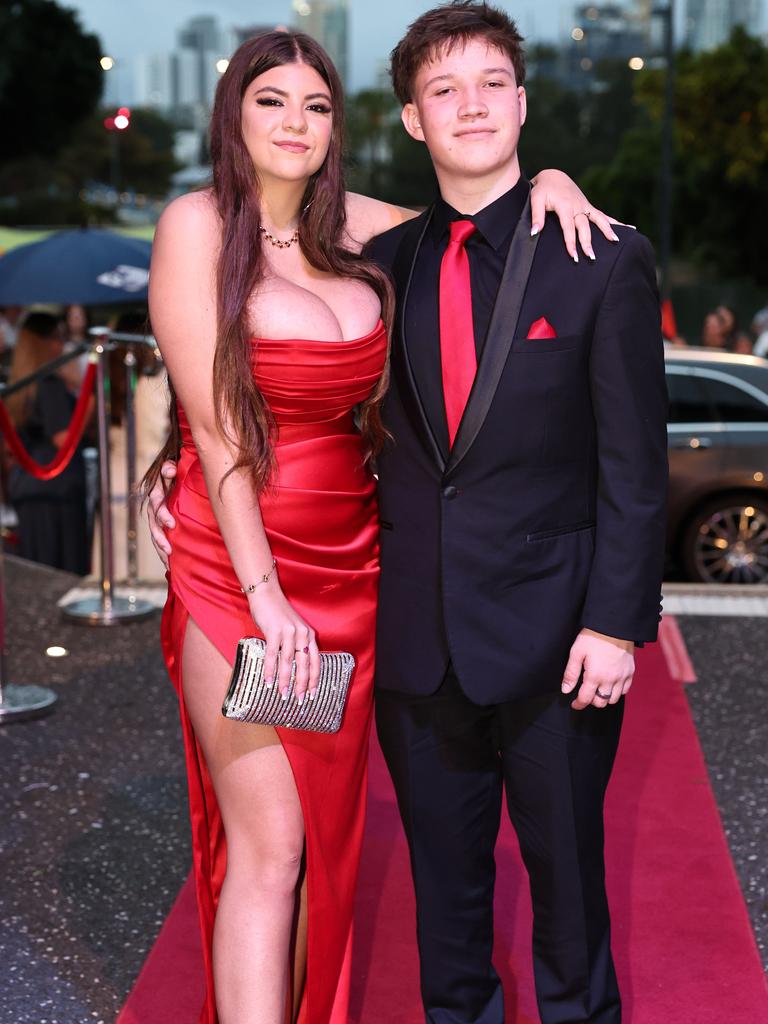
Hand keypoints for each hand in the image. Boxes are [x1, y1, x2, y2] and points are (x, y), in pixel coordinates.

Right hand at [147, 460, 177, 566]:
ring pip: (154, 533)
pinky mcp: (162, 523)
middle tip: (168, 548)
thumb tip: (170, 471)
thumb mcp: (172, 466)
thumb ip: (169, 468)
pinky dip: (162, 550)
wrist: (177, 474)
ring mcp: (157, 516)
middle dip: (159, 537)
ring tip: (167, 559)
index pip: (156, 504)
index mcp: (157, 492)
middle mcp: (154, 505)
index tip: (171, 524)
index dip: (162, 514)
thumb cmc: (177, 470)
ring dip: (159, 546)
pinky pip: (159, 538)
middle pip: (153, 523)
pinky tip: (168, 563)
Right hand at [248, 581, 320, 702]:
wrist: (266, 593)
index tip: (313, 693)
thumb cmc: (277, 613)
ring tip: (283, 695)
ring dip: (286, 680)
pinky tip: (268, 681)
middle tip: (300, 700)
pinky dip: (270, 670)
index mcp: (308, 634)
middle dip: (302, 684)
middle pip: (304, 664)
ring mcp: (289, 632)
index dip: (315, 678)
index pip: (315, 661)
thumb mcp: (292, 628)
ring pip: (289, 662)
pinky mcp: (274, 631)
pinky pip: (272, 655)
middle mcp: (302, 634)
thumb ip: (294, 644)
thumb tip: (290, 667)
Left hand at [530, 169, 623, 262]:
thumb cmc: (542, 189)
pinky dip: (616, 223)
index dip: (570, 242)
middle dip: (588, 242)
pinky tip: (630, 229)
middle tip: (591, 257)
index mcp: (565, 206)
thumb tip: (534, 232)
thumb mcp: (535, 199)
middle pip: (585, 227)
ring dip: (607, 231)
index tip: (573, 255)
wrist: (554, 176)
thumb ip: (536, 216)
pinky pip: (604, 216)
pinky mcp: (589, 207)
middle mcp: (578, 206)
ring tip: (615, 242)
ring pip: (599, 220)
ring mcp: (586, 206)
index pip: (568, 227)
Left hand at [561, 628, 634, 710]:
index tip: (574, 704)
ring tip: (598, 689)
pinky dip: (618, 691)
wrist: (614, 626)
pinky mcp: (630, 672)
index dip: (578, 704)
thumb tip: (566, 690)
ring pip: (614, 699)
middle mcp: (610, 680)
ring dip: (605, 697)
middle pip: (601, 702)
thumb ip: (571, 673)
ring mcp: (622, 677)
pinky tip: (611, 684)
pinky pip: (625, 690)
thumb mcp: (576, 652)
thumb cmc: (593, 637)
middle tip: (586, 693)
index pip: (585, 699)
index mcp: (595, 676)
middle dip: (591, 701)